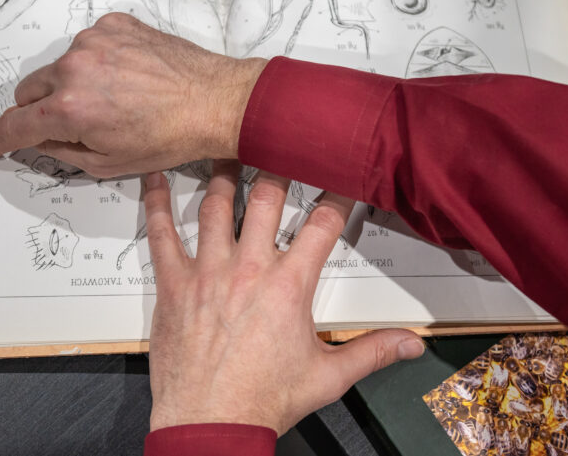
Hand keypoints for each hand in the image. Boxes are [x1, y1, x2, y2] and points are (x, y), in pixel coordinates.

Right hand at [0, 13, 266, 176]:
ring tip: (111, 100)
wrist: (214, 100)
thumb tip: (38, 140)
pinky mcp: (114, 24)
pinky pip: (87, 45)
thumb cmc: (169, 137)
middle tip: (68, 125)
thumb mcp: (108, 163)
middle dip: (39, 111)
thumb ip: (61, 151)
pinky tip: (123, 78)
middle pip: (28, 91)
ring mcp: (93, 40)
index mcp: (69, 109)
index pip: (13, 126)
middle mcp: (74, 68)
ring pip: (58, 67)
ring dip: (70, 84)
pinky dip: (95, 62)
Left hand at [144, 162, 425, 434]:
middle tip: (278, 143)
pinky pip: (161, 234)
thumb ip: (374, 351)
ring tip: (225, 148)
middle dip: (276, 167)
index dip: (336, 196)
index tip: (339, 178)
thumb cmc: (263, 399)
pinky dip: (157, 203)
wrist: (211, 423)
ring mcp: (208, 271)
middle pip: (266, 198)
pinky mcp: (174, 283)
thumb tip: (413, 343)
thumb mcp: (329, 377)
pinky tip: (155, 179)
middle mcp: (249, 268)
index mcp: (289, 285)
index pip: (322, 224)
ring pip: (215, 206)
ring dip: (222, 174)